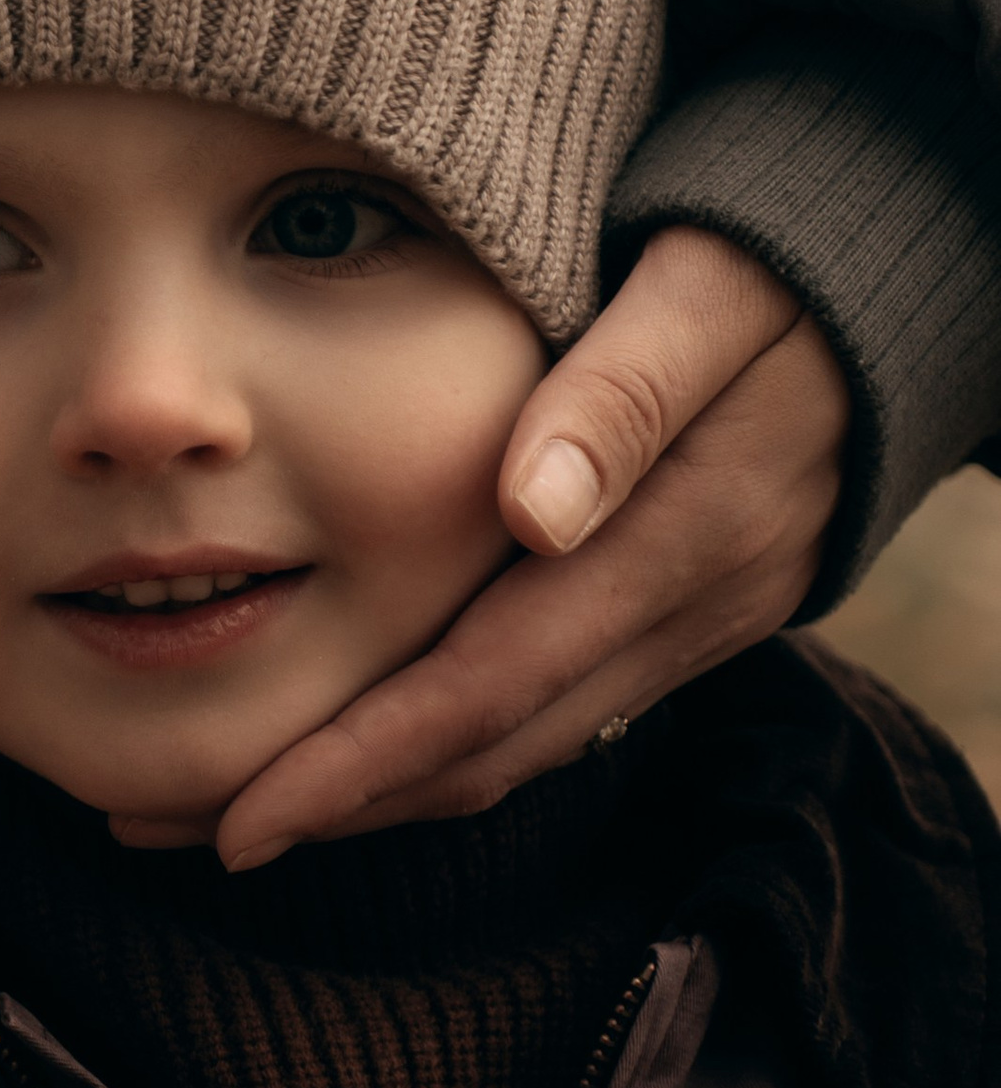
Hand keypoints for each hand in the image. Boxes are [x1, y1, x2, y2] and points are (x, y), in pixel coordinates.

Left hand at [211, 226, 849, 867]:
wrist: (904, 281)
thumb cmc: (778, 260)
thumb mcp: (708, 293)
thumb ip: (619, 392)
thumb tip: (527, 514)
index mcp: (676, 539)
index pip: (492, 685)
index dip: (363, 761)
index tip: (241, 815)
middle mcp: (688, 610)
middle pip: (495, 746)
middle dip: (343, 804)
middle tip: (183, 827)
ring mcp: (695, 624)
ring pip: (526, 745)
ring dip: (389, 788)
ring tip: (239, 804)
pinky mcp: (686, 615)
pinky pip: (558, 709)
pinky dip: (453, 739)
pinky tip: (368, 740)